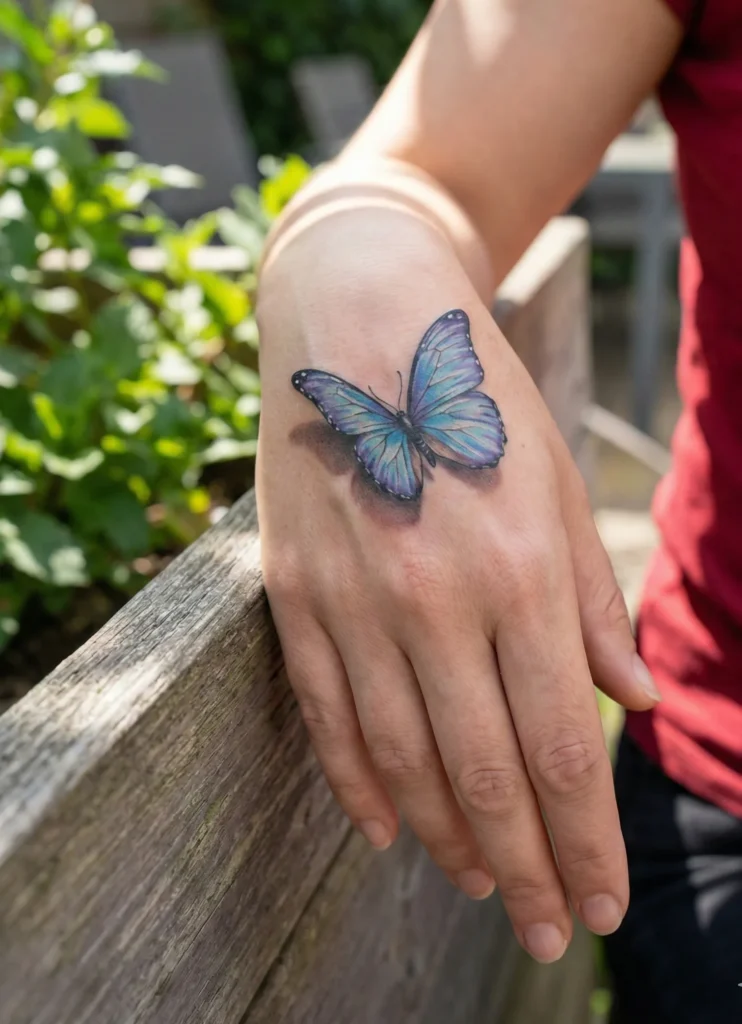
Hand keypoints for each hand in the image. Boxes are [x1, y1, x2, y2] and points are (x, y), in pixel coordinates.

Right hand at [257, 199, 658, 963]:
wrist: (359, 319)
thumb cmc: (476, 397)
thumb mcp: (555, 481)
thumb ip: (591, 603)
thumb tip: (631, 702)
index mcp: (515, 568)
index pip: (557, 748)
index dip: (584, 843)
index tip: (599, 904)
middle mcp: (431, 597)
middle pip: (484, 775)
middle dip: (525, 869)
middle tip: (550, 930)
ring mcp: (351, 598)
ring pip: (400, 760)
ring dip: (445, 838)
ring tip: (483, 886)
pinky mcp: (292, 592)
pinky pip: (325, 714)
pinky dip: (357, 784)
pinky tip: (387, 830)